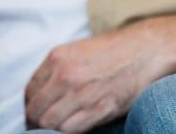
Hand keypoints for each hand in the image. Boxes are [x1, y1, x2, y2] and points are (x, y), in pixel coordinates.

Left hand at [24, 21, 175, 132]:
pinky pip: (72, 129)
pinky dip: (68, 132)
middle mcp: (65, 75)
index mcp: (56, 58)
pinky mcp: (100, 109)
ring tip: (54, 130)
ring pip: (51, 123)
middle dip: (35, 121)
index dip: (30, 105)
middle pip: (36, 110)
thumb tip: (42, 92)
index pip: (29, 90)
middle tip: (39, 126)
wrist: (146, 51)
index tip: (34, 111)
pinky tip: (71, 128)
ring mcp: (82, 93)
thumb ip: (56, 69)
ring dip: (50, 129)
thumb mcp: (76, 51)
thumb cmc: (113, 51)